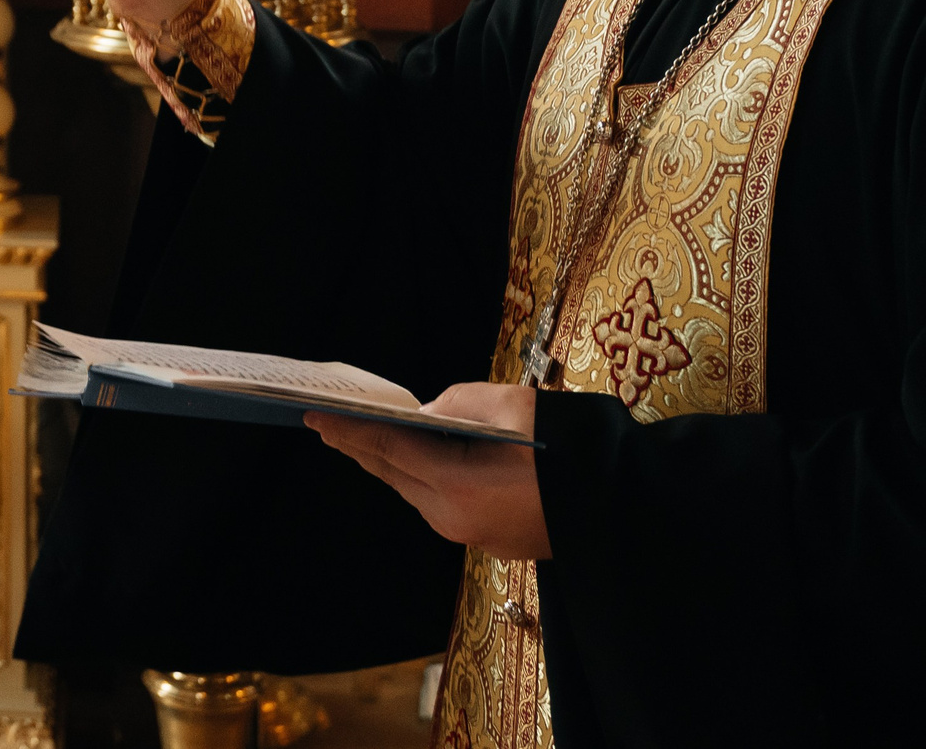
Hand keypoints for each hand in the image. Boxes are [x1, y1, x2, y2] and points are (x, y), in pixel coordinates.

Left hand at [306, 382, 550, 558]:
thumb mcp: (513, 405)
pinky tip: (418, 465)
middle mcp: (456, 520)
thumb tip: (426, 414)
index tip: (315, 416)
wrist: (632, 503)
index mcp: (457, 487)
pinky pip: (444, 506)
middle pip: (396, 477)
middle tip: (329, 426)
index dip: (349, 431)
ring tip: (365, 441)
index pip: (388, 451)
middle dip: (362, 449)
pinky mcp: (495, 542)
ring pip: (418, 495)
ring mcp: (475, 538)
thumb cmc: (572, 447)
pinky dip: (425, 482)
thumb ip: (458, 404)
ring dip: (393, 467)